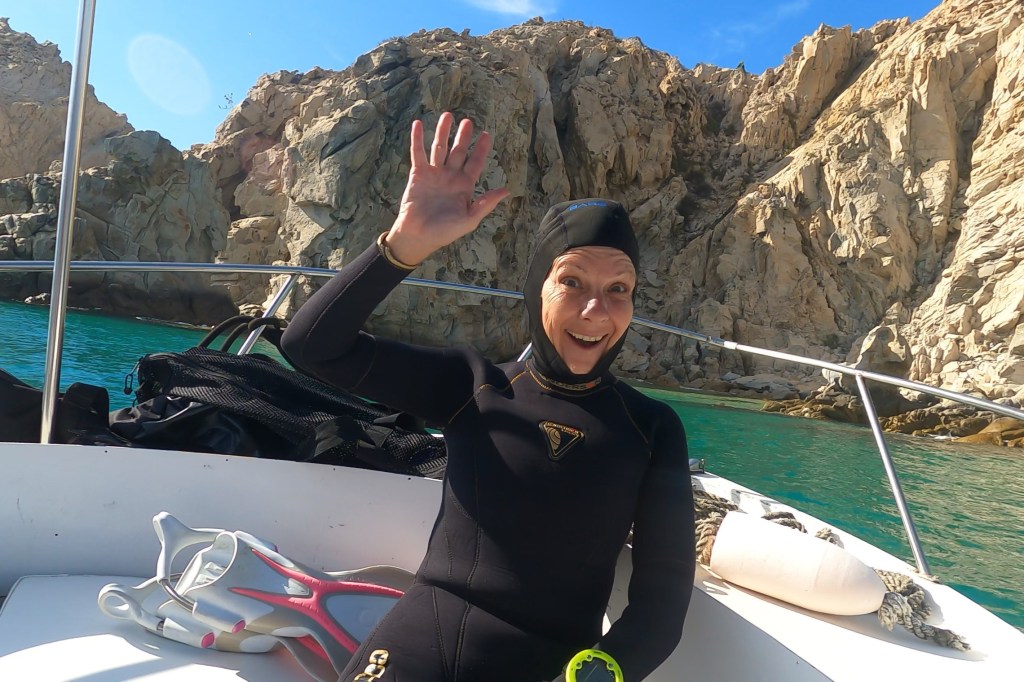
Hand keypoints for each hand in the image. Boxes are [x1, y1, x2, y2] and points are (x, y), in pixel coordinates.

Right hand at [385, 112, 508, 264]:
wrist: (419, 236)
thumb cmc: (445, 231)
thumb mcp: (469, 219)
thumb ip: (486, 203)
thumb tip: (507, 190)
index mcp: (465, 186)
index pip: (475, 163)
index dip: (481, 149)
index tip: (486, 135)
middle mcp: (450, 177)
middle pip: (458, 151)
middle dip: (463, 137)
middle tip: (468, 122)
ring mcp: (434, 174)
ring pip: (440, 148)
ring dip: (443, 132)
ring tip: (448, 115)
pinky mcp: (418, 174)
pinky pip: (418, 153)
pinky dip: (418, 139)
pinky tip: (419, 124)